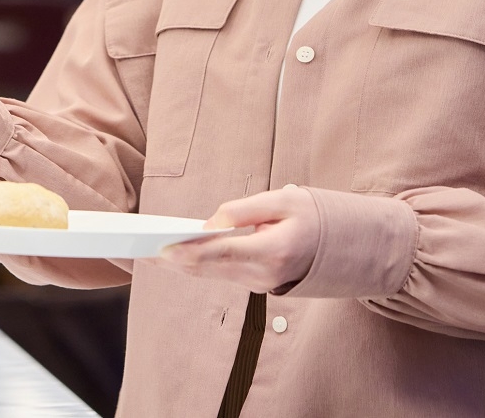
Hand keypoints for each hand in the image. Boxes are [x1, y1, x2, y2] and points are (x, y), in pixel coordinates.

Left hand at [151, 186, 320, 292]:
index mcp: (273, 251)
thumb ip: (245, 209)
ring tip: (143, 252)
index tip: (162, 248)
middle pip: (207, 269)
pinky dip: (193, 265)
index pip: (221, 253)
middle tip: (136, 251)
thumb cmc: (316, 217)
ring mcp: (259, 283)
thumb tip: (210, 221)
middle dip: (170, 260)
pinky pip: (218, 274)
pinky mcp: (256, 283)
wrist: (348, 248)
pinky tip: (170, 256)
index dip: (189, 251)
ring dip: (176, 264)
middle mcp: (263, 274)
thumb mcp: (286, 200)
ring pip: (209, 275)